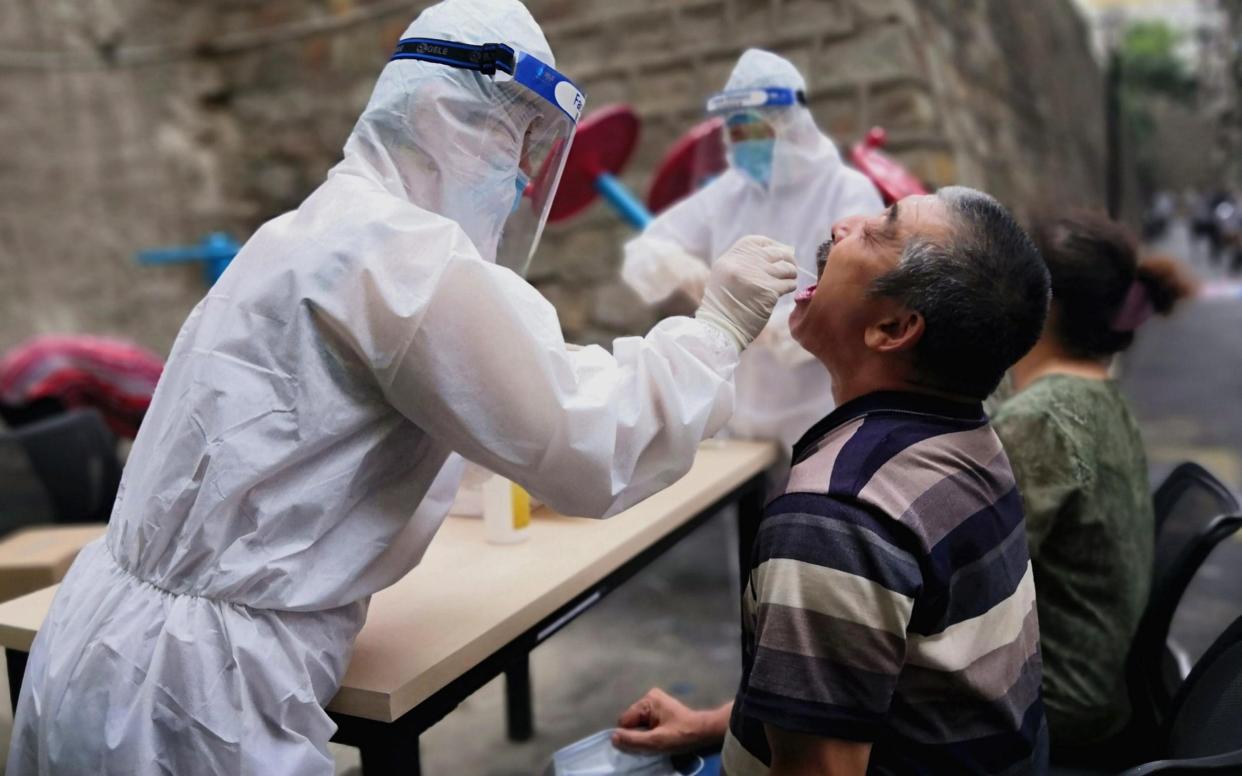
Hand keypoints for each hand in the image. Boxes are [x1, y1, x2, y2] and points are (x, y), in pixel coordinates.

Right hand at [612, 688, 727, 753]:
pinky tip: (661, 736)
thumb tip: (612, 737)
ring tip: (659, 740)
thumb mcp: (657, 741)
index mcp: (648, 700)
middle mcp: (649, 696)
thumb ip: (633, 740)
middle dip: (638, 735)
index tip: (645, 743)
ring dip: (645, 735)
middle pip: (631, 722)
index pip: (625, 721)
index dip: (631, 736)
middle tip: (653, 743)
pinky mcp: (660, 708)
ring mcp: (655, 702)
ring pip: (638, 724)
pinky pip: (646, 723)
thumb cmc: (682, 736)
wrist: (705, 732)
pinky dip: (650, 732)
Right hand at [695, 236, 797, 350]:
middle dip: (787, 259)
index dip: (772, 246)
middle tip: (790, 267)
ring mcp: (756, 276)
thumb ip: (743, 263)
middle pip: (774, 253)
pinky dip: (790, 286)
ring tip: (788, 280)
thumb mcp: (724, 277)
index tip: (778, 255)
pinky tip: (786, 290)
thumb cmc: (723, 307)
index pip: (757, 242)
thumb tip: (773, 254)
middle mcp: (742, 263)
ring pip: (785, 267)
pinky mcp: (768, 291)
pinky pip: (788, 283)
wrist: (720, 330)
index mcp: (730, 259)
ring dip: (791, 273)